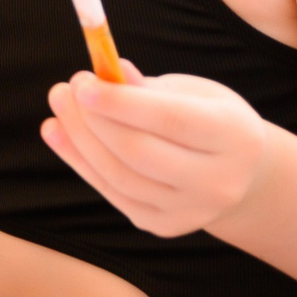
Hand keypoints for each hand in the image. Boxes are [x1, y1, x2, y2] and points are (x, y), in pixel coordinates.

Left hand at [43, 64, 271, 238]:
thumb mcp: (193, 93)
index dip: (121, 102)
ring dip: (78, 139)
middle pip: (140, 152)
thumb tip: (109, 71)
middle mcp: (220, 181)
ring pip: (120, 176)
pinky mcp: (166, 225)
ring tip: (59, 106)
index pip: (172, 120)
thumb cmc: (207, 118)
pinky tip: (57, 133)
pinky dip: (80, 161)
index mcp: (235, 136)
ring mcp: (193, 210)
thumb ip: (149, 87)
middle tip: (64, 89)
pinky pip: (113, 192)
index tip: (81, 83)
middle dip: (92, 119)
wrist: (240, 174)